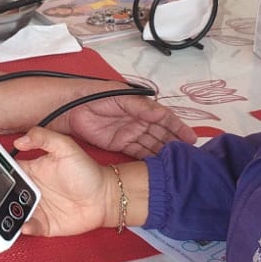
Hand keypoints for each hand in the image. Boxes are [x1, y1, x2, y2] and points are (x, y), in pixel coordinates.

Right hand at [13, 128, 115, 236]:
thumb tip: (20, 140)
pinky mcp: (45, 224)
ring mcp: (37, 207)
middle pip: (6, 193)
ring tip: (8, 212)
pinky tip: (26, 224)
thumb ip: (43, 138)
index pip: (7, 170)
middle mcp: (31, 189)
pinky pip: (29, 228)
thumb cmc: (87, 172)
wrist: (105, 197)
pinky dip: (25, 228)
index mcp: (31, 170)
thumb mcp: (66, 148)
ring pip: (13, 212)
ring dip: (7, 214)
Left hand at [54, 92, 193, 156]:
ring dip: (164, 152)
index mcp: (140, 105)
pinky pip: (138, 151)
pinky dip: (148, 157)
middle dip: (174, 142)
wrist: (69, 107)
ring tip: (178, 163)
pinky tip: (159, 165)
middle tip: (189, 155)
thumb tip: (160, 113)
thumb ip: (140, 106)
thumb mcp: (120, 96)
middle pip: (160, 132)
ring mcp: (128, 132)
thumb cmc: (93, 95)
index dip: (178, 127)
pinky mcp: (118, 143)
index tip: (191, 138)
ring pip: (151, 143)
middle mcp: (137, 119)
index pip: (164, 117)